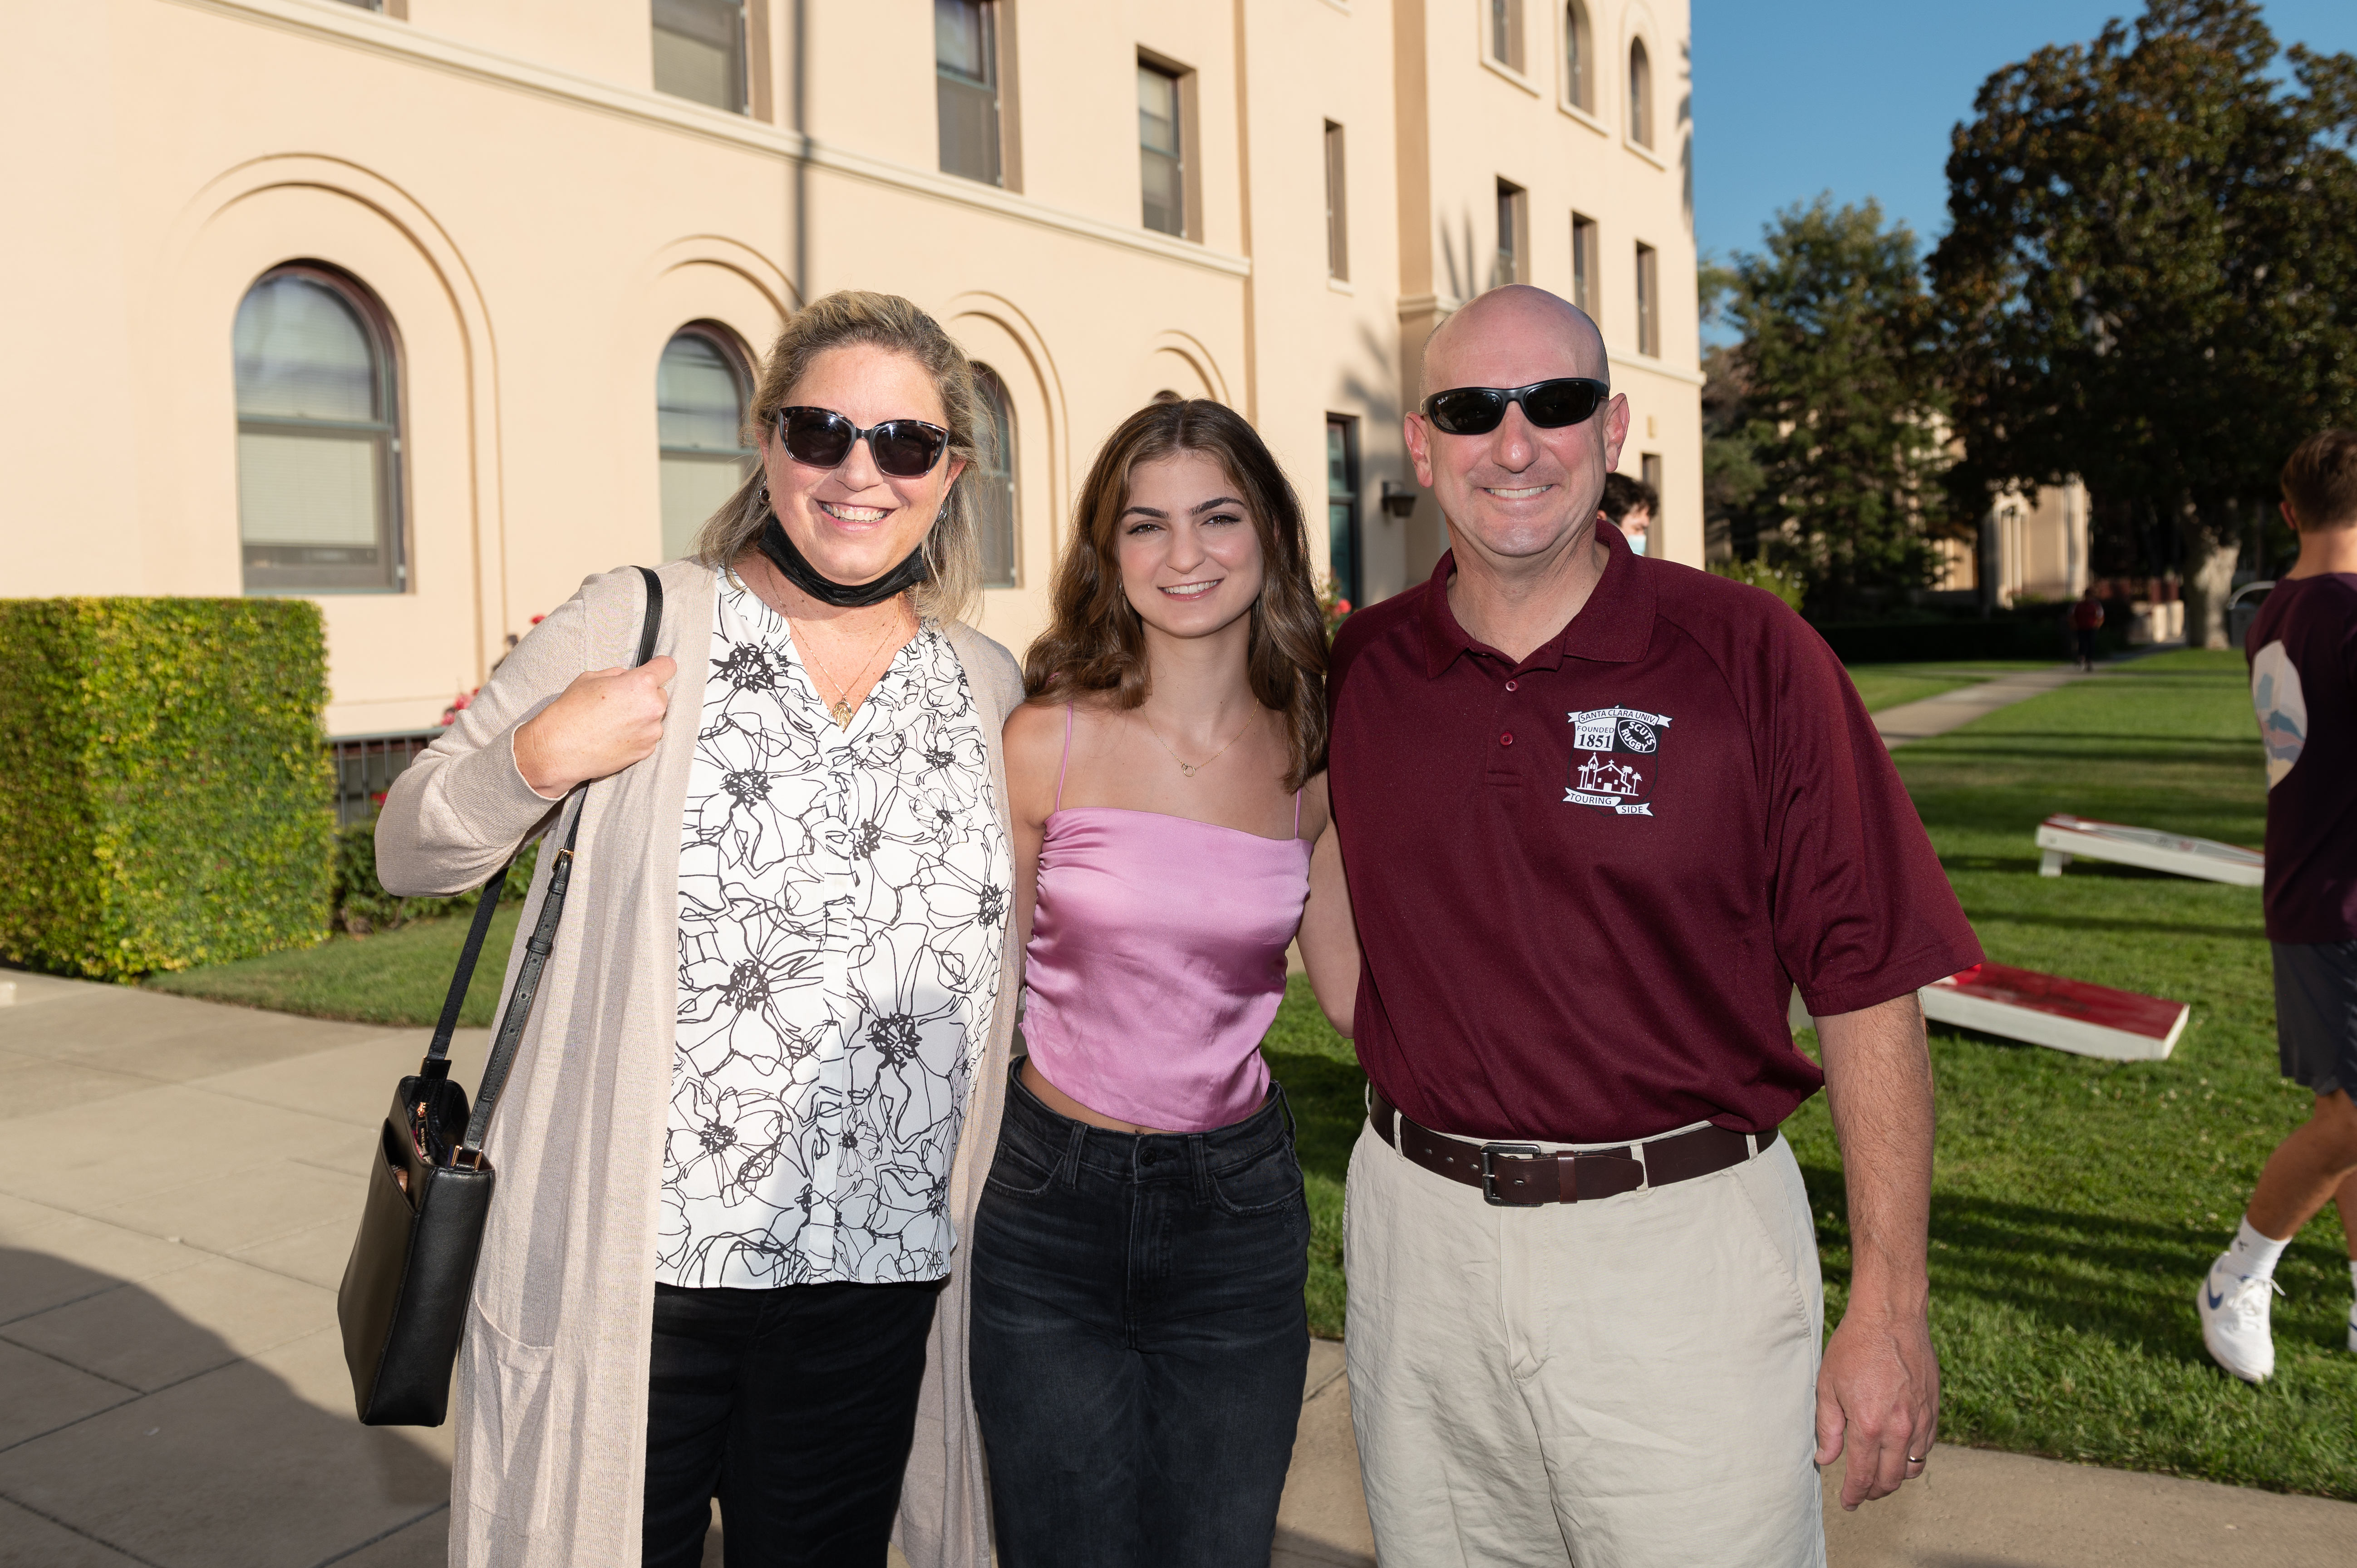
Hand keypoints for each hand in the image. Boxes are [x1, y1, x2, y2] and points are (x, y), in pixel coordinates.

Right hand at [512, 657, 675, 797]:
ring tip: (614, 721)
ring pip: (655, 716)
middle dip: (645, 694)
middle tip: (621, 701)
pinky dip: (637, 734)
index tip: (657, 669)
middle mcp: (652, 707)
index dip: (660, 666)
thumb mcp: (590, 678)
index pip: (667, 666)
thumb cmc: (571, 712)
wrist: (559, 749)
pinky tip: (615, 734)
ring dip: (642, 716)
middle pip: (660, 693)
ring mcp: (651, 732)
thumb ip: (618, 675)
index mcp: (640, 684)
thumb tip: (629, 677)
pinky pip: (648, 735)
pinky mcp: (646, 750)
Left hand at [1815, 1297, 1938, 1509]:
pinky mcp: (1933, 1409)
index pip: (1863, 1476)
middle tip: (1860, 1493)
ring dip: (1894, 1478)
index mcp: (1869, 1425)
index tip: (1847, 1502)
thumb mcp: (1827, 1386)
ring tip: (1878, 1476)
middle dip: (1873, 1492)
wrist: (1890, 1317)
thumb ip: (1827, 1428)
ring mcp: (1921, 1420)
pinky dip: (1911, 1457)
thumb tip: (1826, 1459)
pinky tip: (1897, 1452)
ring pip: (1911, 1467)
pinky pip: (1926, 1447)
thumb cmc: (1854, 1347)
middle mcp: (1900, 1428)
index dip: (1854, 1494)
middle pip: (1890, 1480)